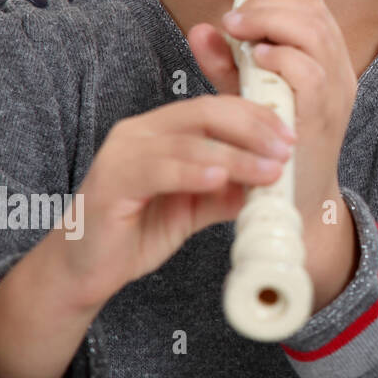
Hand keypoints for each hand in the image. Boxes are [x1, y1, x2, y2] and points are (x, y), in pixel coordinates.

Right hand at [65, 96, 295, 310]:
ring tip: (270, 171)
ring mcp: (122, 153)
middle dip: (254, 129)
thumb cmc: (140, 230)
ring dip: (237, 155)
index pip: (217, 107)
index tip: (290, 136)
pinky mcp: (110, 182)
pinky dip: (194, 172)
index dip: (257, 117)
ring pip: (189, 142)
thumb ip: (230, 189)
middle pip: (206, 113)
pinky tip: (222, 179)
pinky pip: (158, 169)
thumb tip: (275, 178)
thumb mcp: (198, 206)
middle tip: (286, 149)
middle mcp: (140, 132)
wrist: (87, 270)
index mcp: (162, 129)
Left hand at [188, 0, 357, 237]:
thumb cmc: (272, 148)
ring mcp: (336, 93)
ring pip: (314, 32)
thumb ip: (227, 63)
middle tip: (234, 20)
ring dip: (270, 23)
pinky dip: (280, 57)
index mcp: (329, 60)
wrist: (294, 203)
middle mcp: (340, 71)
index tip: (240, 10)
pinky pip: (309, 72)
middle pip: (315, 10)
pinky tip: (255, 60)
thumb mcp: (251, 95)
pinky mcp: (323, 116)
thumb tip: (200, 30)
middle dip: (268, 5)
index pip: (313, 6)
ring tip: (240, 33)